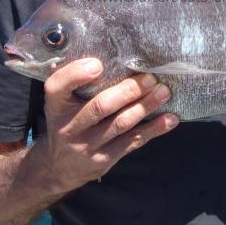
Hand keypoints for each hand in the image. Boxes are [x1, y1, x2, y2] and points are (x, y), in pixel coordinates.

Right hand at [37, 58, 178, 194]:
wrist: (58, 168)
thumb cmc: (66, 123)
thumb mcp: (60, 104)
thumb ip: (76, 84)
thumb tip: (113, 56)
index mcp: (56, 106)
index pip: (57, 87)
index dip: (76, 75)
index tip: (97, 65)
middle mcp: (68, 127)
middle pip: (100, 107)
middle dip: (129, 91)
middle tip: (150, 78)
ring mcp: (87, 146)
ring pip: (121, 124)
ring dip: (145, 106)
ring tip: (164, 92)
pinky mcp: (105, 159)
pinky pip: (132, 142)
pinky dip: (154, 129)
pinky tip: (169, 119)